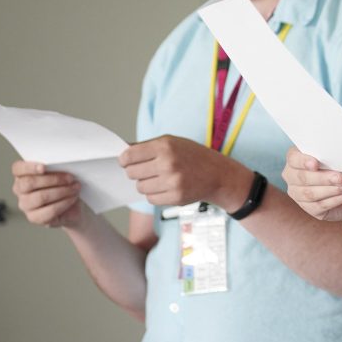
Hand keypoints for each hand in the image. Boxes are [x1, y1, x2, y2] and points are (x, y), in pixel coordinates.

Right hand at [11, 160, 84, 227]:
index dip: (29, 167)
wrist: (72, 206)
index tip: (44, 167)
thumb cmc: (64, 185)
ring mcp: (25, 205)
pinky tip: (72, 198)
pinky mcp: (34, 218)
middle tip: (70, 178)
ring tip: (74, 188)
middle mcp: (20, 190)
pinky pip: (49, 211)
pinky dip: (64, 203)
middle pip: (29, 183)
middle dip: (53, 179)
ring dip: (62, 191)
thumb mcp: (60, 173)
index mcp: (22, 175)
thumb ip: (55, 168)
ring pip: (40, 197)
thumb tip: (62, 165)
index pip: (18, 169)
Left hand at [119, 135, 252, 211]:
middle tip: (147, 170)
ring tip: (160, 178)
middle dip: (136, 172)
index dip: (124, 160)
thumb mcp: (173, 142)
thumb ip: (147, 146)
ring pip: (140, 187)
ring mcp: (173, 182)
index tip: (126, 162)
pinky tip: (166, 187)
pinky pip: (150, 199)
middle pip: (132, 173)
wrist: (218, 174)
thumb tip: (122, 153)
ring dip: (146, 184)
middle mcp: (168, 163)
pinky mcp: (176, 197)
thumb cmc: (192, 156)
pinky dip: (155, 194)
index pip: (129, 156)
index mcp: (165, 146)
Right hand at [282, 146, 341, 221]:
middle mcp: (292, 176)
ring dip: (332, 190)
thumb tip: (337, 158)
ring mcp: (298, 194)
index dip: (303, 161)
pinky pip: (319, 206)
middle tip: (340, 178)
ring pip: (310, 193)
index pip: (293, 158)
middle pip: (303, 178)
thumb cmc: (339, 167)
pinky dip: (335, 200)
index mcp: (295, 158)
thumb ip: (331, 156)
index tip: (315, 164)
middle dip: (323, 178)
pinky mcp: (309, 208)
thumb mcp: (335, 158)